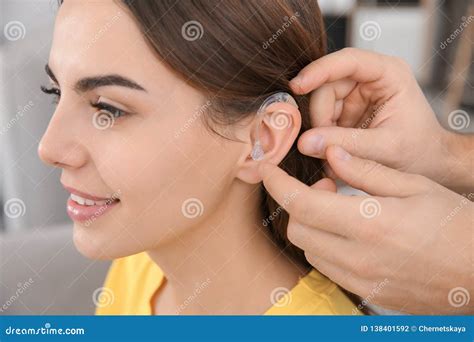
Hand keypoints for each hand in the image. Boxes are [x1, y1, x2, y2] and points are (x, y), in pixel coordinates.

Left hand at [259, 145, 472, 313]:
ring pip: (308, 249)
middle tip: (324, 186)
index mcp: (370, 224)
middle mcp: (358, 258)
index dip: (277, 184)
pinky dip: (323, 244)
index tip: (267, 168)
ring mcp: (360, 280)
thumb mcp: (413, 186)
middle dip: (296, 202)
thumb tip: (329, 151)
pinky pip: (326, 266)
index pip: (301, 204)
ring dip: (309, 223)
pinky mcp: (365, 293)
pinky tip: (346, 231)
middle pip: (297, 228)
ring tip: (339, 208)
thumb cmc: (455, 224)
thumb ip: (365, 169)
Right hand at [290, 48, 471, 192]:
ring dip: (321, 131)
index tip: (297, 86)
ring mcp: (356, 94)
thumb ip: (345, 144)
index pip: (348, 61)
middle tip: (321, 146)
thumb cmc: (419, 151)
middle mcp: (370, 78)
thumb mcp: (385, 148)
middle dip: (320, 117)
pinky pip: (323, 118)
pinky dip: (323, 138)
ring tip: (332, 156)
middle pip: (327, 85)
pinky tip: (333, 154)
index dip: (319, 71)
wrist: (427, 164)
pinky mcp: (347, 110)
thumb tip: (304, 142)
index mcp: (388, 74)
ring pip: (320, 103)